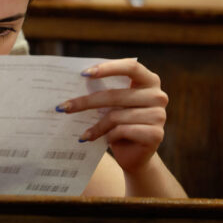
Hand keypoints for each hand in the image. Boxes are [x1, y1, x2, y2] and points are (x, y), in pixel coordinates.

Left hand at [56, 59, 167, 173]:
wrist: (134, 156)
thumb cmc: (120, 124)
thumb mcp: (113, 104)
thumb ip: (104, 89)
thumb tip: (76, 80)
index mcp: (149, 81)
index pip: (131, 67)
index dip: (108, 68)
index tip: (84, 74)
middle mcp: (158, 96)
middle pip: (116, 95)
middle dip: (86, 102)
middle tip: (63, 107)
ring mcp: (159, 116)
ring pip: (117, 116)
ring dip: (96, 126)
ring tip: (83, 134)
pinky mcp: (155, 135)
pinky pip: (123, 131)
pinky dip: (108, 136)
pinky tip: (102, 141)